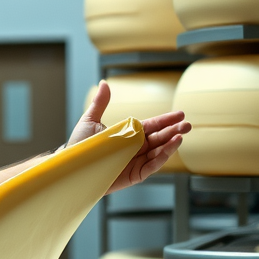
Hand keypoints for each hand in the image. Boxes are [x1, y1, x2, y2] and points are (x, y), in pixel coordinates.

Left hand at [67, 80, 191, 192]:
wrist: (71, 167)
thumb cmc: (79, 146)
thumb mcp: (89, 121)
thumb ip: (100, 103)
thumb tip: (104, 83)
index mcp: (129, 134)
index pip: (152, 126)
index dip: (166, 121)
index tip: (180, 114)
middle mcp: (135, 148)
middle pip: (159, 139)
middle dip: (174, 131)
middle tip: (187, 125)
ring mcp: (136, 162)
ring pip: (158, 153)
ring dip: (171, 145)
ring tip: (181, 136)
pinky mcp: (134, 175)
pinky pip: (151, 167)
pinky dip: (161, 159)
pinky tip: (169, 149)